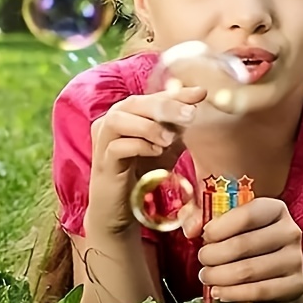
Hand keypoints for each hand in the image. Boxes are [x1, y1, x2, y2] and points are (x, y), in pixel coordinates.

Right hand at [86, 86, 206, 234]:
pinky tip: (156, 152)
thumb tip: (195, 108)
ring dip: (147, 126)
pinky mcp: (103, 164)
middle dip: (164, 106)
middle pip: (132, 103)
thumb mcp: (164, 147)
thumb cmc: (140, 175)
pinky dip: (139, 146)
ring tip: (170, 139)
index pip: (149, 97)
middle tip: (190, 115)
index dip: (174, 94)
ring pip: (118, 120)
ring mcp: (102, 143)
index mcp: (124, 116)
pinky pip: (116, 147)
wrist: (120, 209)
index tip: (200, 93)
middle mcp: (108, 124)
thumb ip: (175, 128)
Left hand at [197, 197, 302, 302]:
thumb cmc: (243, 241)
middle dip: (214, 254)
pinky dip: (233, 293)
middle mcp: (289, 232)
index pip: (246, 215)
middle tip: (202, 259)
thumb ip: (201, 217)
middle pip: (243, 245)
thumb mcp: (222, 222)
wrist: (274, 274)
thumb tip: (190, 229)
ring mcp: (295, 259)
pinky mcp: (295, 285)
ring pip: (249, 270)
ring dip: (219, 276)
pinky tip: (219, 292)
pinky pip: (259, 291)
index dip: (219, 227)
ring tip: (206, 276)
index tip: (204, 236)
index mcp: (273, 209)